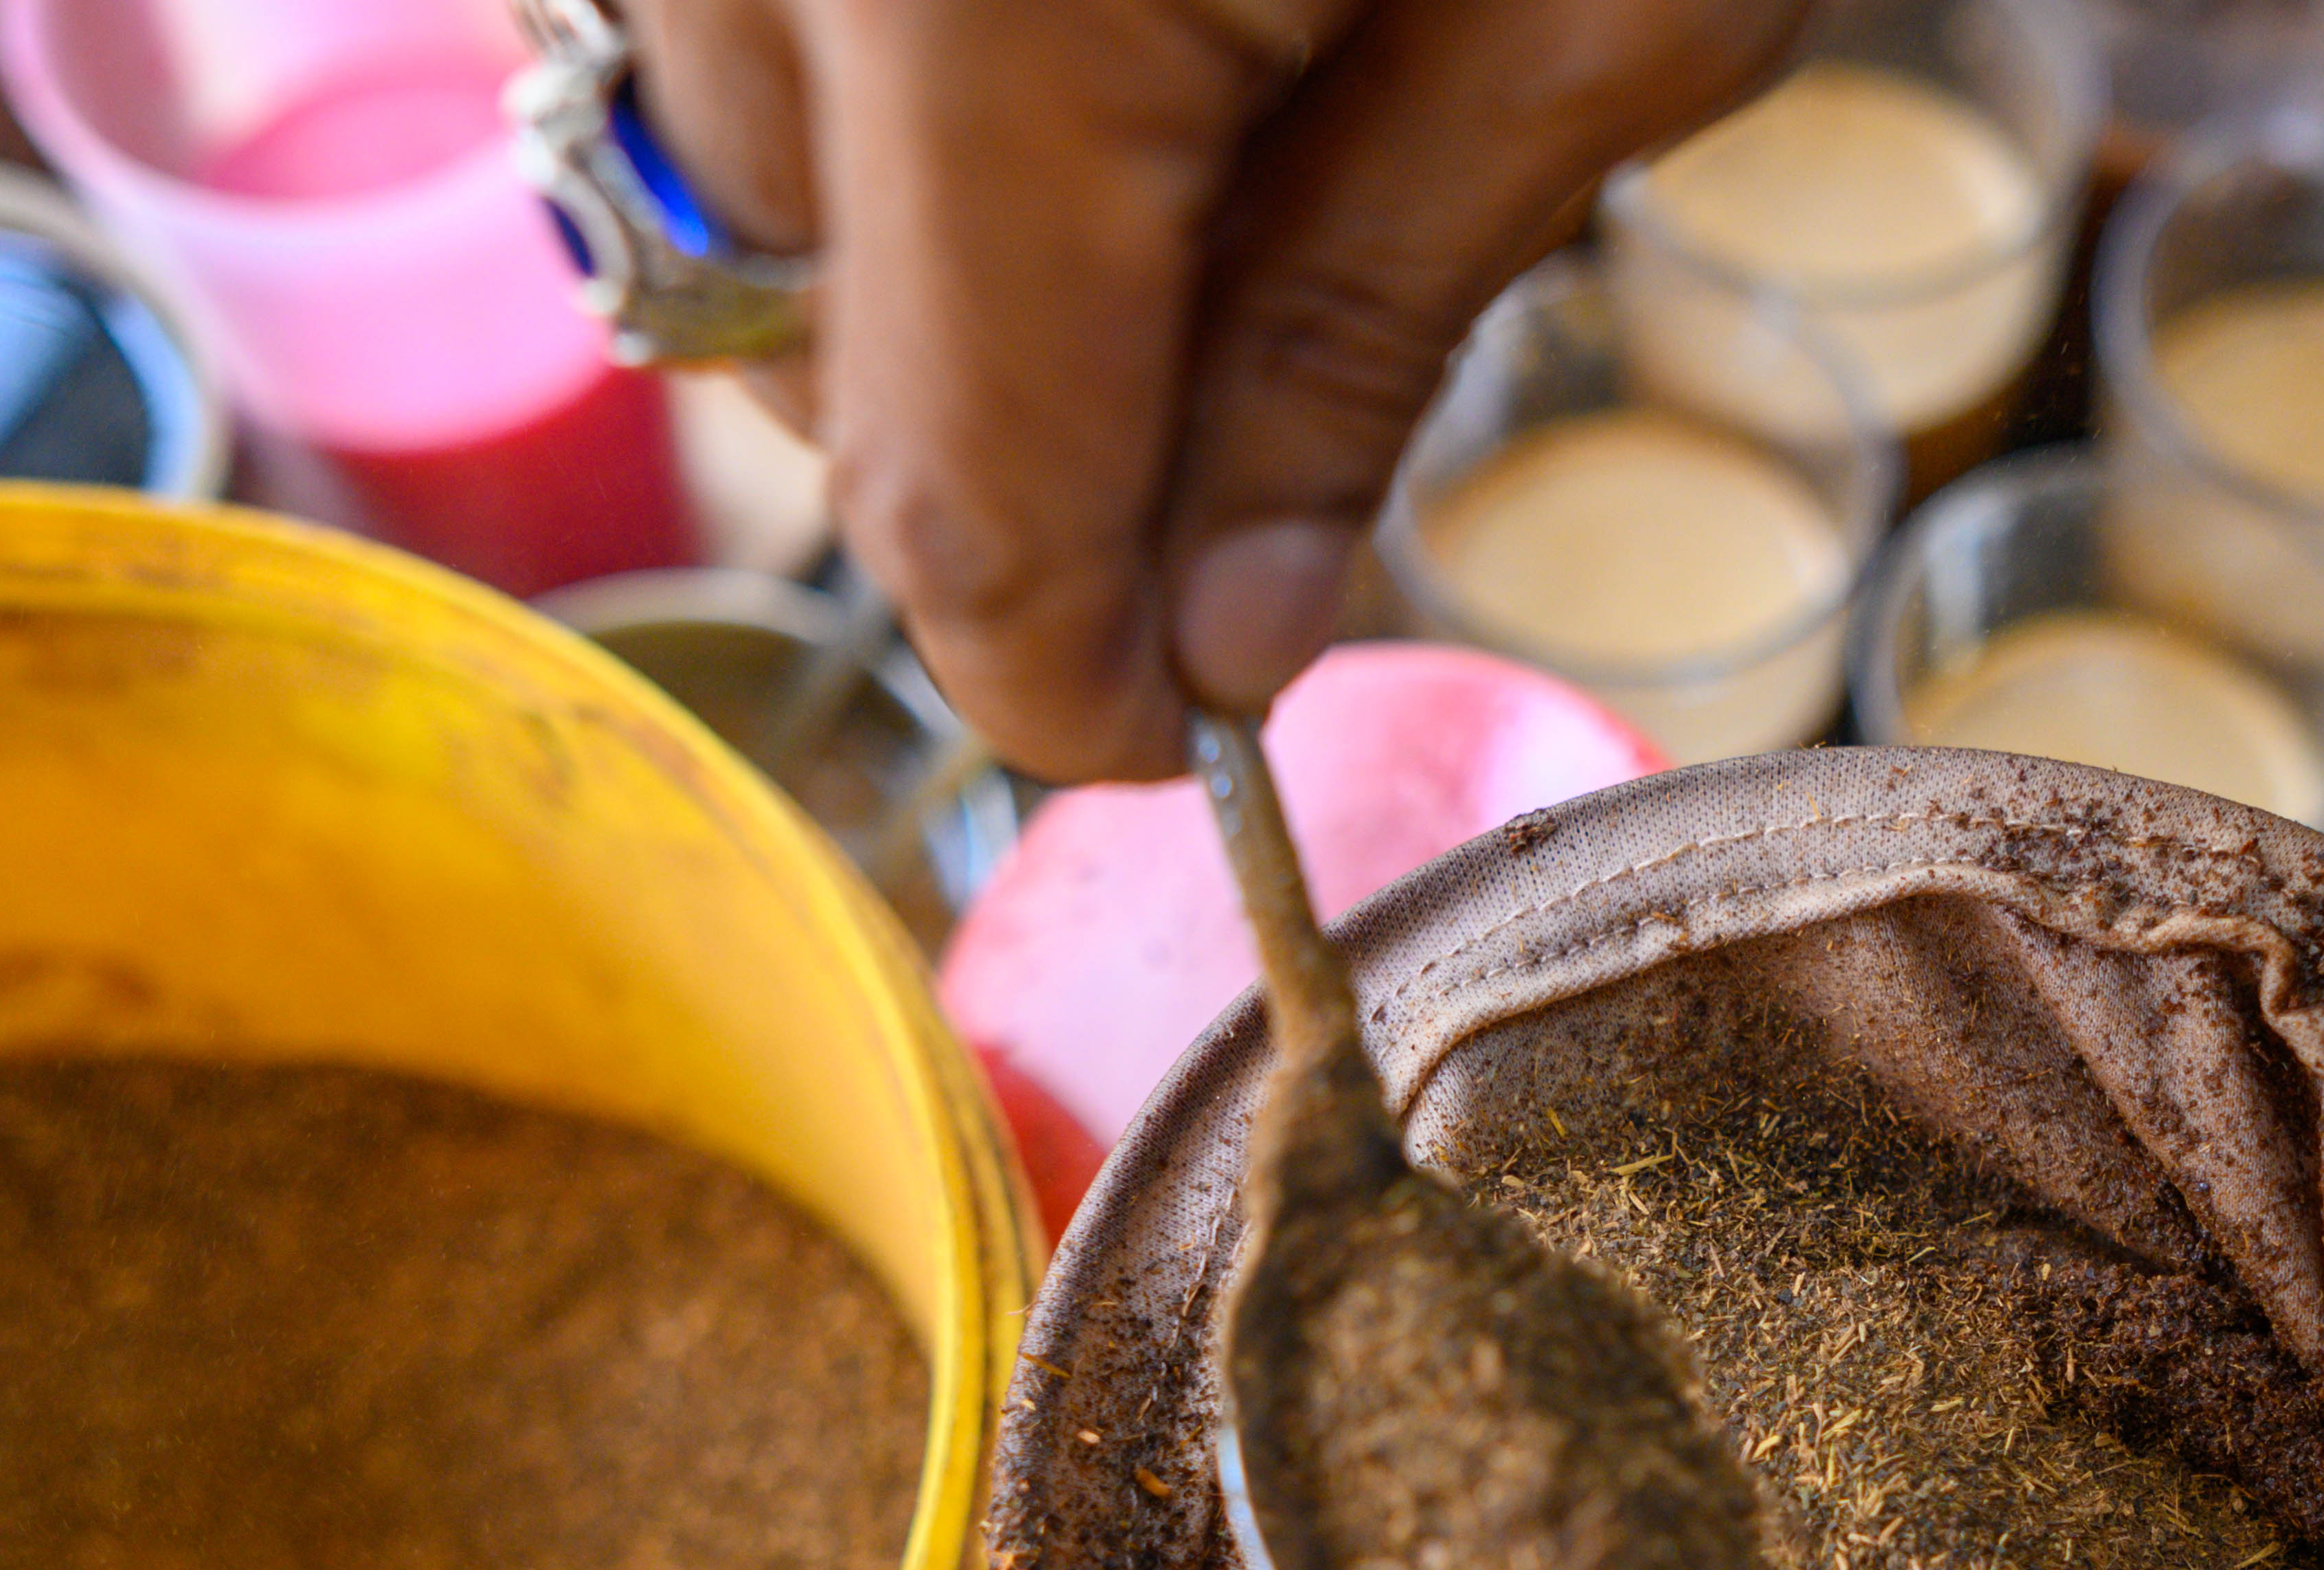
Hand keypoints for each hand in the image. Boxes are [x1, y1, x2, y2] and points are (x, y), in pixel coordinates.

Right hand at [621, 0, 1803, 780]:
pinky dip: (875, 79)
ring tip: (1194, 174)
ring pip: (727, 181)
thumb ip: (1366, 327)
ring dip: (924, 262)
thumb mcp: (1596, 5)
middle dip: (1019, 461)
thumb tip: (1223, 634)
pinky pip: (730, 7)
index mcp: (976, 7)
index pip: (961, 493)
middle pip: (810, 357)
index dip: (1071, 676)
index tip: (1181, 740)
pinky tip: (1091, 46)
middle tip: (1242, 462)